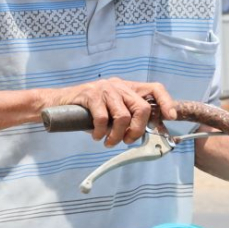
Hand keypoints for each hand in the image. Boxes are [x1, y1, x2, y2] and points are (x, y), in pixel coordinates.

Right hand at [45, 79, 177, 146]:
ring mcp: (105, 89)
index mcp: (127, 88)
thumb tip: (141, 135)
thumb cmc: (87, 110)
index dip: (166, 102)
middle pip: (141, 107)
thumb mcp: (110, 111)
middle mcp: (119, 85)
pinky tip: (97, 136)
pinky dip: (101, 133)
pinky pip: (103, 119)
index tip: (170, 118)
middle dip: (137, 130)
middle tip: (127, 141)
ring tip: (108, 142)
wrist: (58, 103)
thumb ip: (126, 118)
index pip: (154, 89)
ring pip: (123, 116)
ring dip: (117, 135)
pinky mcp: (91, 95)